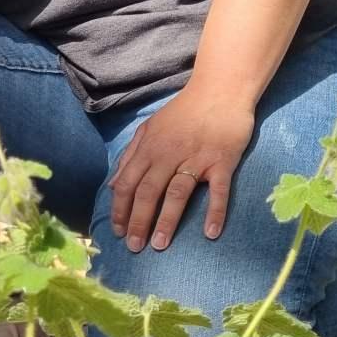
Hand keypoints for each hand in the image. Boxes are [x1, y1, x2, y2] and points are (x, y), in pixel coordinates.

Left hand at [108, 83, 255, 250]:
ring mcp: (197, 158)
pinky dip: (215, 212)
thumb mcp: (150, 128)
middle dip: (138, 221)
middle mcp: (169, 154)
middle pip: (148, 191)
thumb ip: (130, 155)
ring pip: (177, 193)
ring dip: (167, 221)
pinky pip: (218, 190)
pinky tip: (210, 233)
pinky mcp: (223, 161)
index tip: (117, 231)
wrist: (221, 89)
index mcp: (149, 147)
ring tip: (159, 245)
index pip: (128, 183)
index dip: (121, 209)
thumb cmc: (184, 111)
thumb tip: (113, 185)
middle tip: (133, 247)